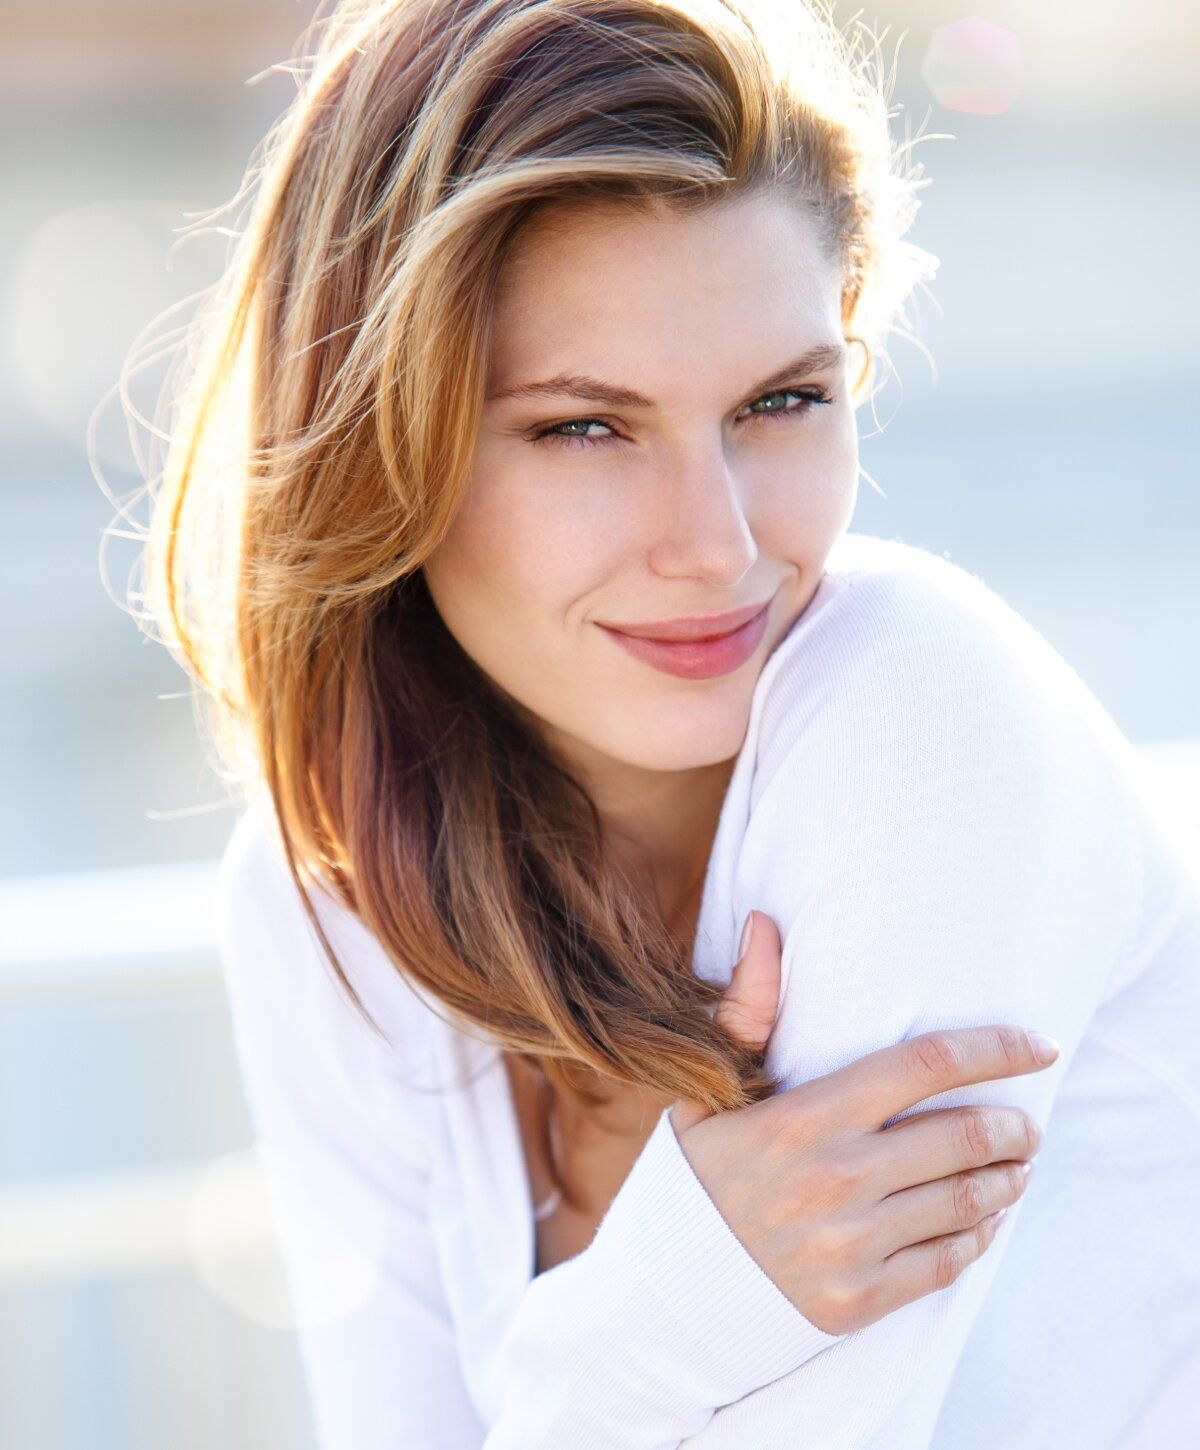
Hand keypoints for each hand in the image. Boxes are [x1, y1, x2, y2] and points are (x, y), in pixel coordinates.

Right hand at [669, 909, 1055, 1336]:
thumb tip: (763, 923)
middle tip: (1029, 1122)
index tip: (1038, 1046)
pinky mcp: (859, 1300)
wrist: (666, 1287)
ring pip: (967, 1201)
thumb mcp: (709, 1085)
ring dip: (1007, 1179)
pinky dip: (979, 1235)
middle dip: (1014, 1125)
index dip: (995, 1049)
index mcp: (804, 1117)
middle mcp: (835, 1179)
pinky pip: (947, 1262)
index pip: (926, 1065)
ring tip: (1016, 1166)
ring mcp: (850, 1244)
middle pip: (964, 1136)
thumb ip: (748, 1006)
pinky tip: (984, 1219)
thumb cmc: (698, 1172)